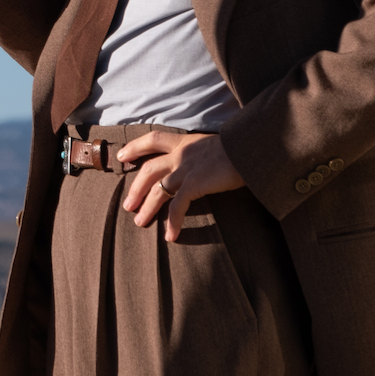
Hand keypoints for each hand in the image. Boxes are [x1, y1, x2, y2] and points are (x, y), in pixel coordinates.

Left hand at [117, 132, 244, 241]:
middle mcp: (182, 153)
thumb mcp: (214, 145)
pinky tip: (170, 235)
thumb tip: (203, 164)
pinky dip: (173, 221)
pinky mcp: (196, 183)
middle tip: (128, 205)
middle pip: (149, 169)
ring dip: (147, 207)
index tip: (123, 156)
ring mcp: (187, 168)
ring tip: (140, 222)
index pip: (154, 140)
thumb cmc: (240, 148)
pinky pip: (178, 205)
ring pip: (158, 189)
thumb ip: (202, 154)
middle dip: (136, 188)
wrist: (251, 147)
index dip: (136, 147)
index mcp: (185, 142)